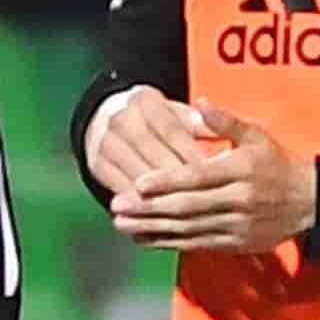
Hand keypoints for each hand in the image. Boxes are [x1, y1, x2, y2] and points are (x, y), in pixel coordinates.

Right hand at [83, 85, 214, 203]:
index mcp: (143, 101)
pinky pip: (121, 189)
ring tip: (187, 214)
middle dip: (181, 180)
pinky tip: (160, 217)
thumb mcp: (177, 112)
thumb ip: (200, 123)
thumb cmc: (157, 119)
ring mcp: (106, 143)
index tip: (214, 172)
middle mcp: (121, 120)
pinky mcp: (97, 165)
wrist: (108, 120)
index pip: (171, 130)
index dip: (192, 152)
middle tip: (206, 199)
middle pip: (154, 155)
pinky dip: (141, 205)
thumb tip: (222, 136)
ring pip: (138, 175)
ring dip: (162, 197)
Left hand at [113, 102, 316, 251]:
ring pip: (188, 228)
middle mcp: (238, 199)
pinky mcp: (234, 243)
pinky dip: (168, 243)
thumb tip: (200, 103)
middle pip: (187, 206)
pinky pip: (197, 244)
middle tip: (118, 205)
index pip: (198, 177)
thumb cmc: (277, 163)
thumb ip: (226, 122)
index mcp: (241, 170)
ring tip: (122, 223)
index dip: (167, 181)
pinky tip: (145, 238)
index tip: (139, 183)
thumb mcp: (257, 136)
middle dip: (149, 208)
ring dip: (152, 228)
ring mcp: (236, 224)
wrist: (310, 201)